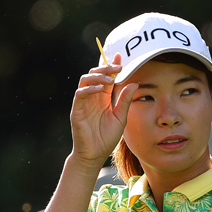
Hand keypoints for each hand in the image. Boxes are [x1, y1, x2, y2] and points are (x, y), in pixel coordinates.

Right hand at [70, 53, 138, 169]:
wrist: (95, 154)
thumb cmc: (107, 138)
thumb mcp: (121, 117)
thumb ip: (125, 100)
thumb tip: (134, 82)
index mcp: (103, 98)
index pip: (107, 78)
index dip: (111, 66)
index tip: (120, 57)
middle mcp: (92, 97)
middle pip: (95, 75)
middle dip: (105, 68)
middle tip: (117, 67)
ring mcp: (83, 102)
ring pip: (85, 80)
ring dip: (98, 77)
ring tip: (111, 80)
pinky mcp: (76, 109)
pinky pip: (80, 94)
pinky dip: (90, 89)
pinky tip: (101, 90)